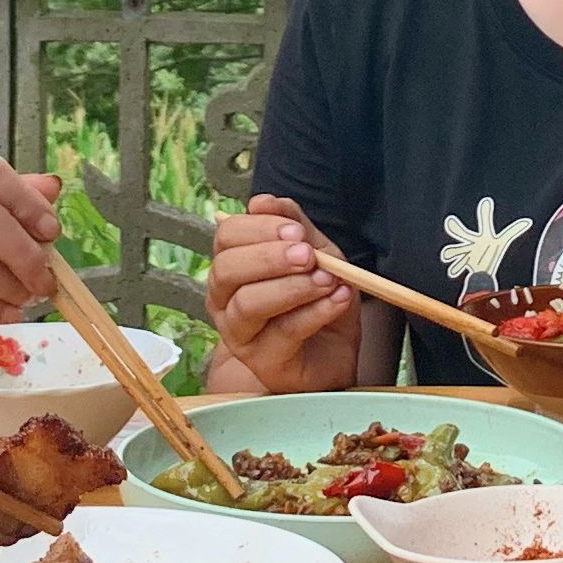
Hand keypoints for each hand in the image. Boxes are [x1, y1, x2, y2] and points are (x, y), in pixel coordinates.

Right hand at [206, 197, 358, 393]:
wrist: (334, 353)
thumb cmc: (316, 300)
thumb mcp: (314, 253)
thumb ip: (293, 225)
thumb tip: (263, 201)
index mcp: (232, 265)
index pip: (227, 236)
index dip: (259, 228)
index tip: (296, 230)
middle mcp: (224, 299)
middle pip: (228, 269)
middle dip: (270, 257)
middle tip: (308, 255)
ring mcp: (238, 333)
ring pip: (249, 303)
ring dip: (293, 286)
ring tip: (328, 279)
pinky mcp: (261, 361)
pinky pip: (283, 332)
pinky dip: (315, 312)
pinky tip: (338, 300)